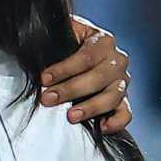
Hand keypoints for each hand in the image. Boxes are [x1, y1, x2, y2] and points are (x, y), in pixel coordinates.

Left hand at [40, 15, 131, 132]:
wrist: (80, 49)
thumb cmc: (69, 42)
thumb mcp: (64, 34)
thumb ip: (55, 39)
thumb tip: (34, 48)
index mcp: (103, 41)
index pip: (86, 57)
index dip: (64, 69)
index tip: (45, 79)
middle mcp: (117, 60)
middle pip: (98, 77)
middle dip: (70, 90)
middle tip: (49, 99)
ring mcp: (122, 81)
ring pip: (113, 96)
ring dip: (91, 107)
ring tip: (71, 116)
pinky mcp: (123, 100)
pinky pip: (126, 112)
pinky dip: (117, 121)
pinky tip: (102, 126)